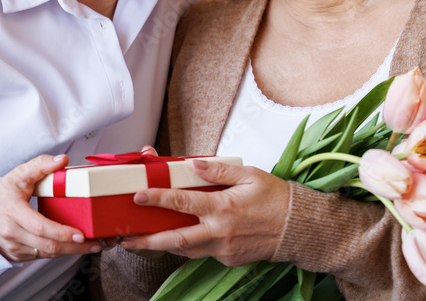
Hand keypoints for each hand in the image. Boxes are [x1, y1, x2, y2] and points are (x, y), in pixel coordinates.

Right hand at [0, 154, 102, 261]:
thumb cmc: (3, 194)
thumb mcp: (19, 174)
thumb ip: (41, 164)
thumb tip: (62, 160)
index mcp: (12, 211)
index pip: (39, 226)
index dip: (61, 232)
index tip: (81, 234)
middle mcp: (11, 233)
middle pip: (47, 245)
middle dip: (74, 246)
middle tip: (95, 243)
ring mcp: (13, 247)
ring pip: (46, 254)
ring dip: (70, 252)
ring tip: (91, 246)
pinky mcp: (17, 255)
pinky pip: (41, 256)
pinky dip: (59, 252)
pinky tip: (74, 247)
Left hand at [118, 159, 289, 266]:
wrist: (297, 229)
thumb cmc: (277, 199)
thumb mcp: (250, 175)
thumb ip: (219, 171)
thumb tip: (194, 165)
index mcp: (223, 208)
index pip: (182, 202)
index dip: (157, 199)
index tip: (139, 196)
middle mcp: (220, 232)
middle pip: (175, 239)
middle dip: (148, 240)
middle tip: (127, 239)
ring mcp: (223, 249)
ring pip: (186, 250)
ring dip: (163, 246)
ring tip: (143, 242)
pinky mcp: (228, 259)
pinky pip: (203, 253)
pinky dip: (189, 246)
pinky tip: (181, 239)